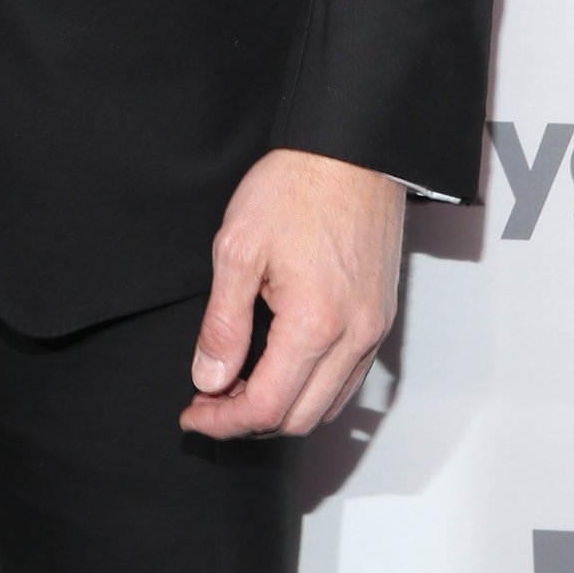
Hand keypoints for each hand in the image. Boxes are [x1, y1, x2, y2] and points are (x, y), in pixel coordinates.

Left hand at [180, 149, 402, 439]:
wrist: (352, 150)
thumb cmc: (297, 186)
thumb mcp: (238, 247)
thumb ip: (223, 323)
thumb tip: (209, 378)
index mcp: (314, 323)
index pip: (266, 407)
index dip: (223, 421)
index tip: (193, 413)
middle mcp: (354, 337)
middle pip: (299, 419)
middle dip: (247, 422)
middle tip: (208, 401)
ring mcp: (373, 329)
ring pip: (328, 406)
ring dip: (281, 409)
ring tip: (238, 386)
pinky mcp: (380, 317)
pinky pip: (348, 379)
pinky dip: (311, 389)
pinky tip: (280, 368)